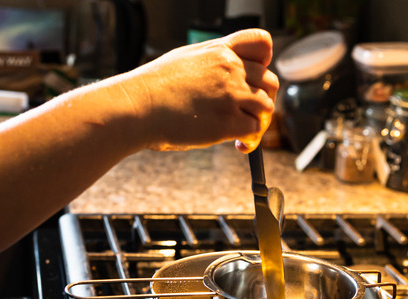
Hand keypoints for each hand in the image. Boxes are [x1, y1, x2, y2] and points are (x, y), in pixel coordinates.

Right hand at [122, 29, 278, 151]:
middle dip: (262, 99)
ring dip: (258, 121)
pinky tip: (236, 144)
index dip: (265, 62)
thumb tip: (228, 75)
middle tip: (247, 113)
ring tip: (241, 131)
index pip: (263, 44)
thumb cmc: (154, 87)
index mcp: (220, 50)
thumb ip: (213, 61)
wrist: (138, 107)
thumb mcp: (186, 58)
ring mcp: (231, 95)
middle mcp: (230, 69)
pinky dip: (250, 140)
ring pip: (266, 107)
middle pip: (270, 81)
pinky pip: (255, 130)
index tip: (254, 77)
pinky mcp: (227, 122)